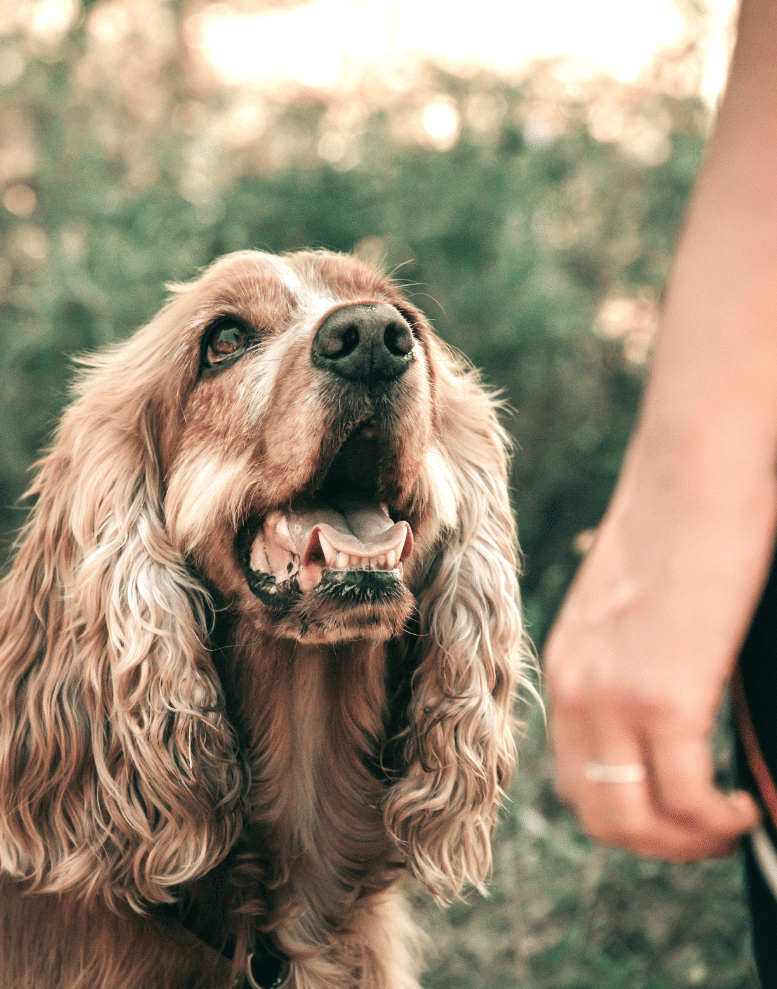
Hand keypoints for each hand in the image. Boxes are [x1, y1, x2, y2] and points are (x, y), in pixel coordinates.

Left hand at [544, 457, 772, 860]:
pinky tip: (746, 803)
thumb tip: (673, 726)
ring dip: (686, 842)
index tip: (676, 816)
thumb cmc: (678, 529)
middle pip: (596, 814)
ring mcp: (611, 692)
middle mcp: (574, 686)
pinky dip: (716, 819)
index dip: (628, 816)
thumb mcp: (635, 611)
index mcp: (567, 667)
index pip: (574, 777)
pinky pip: (683, 796)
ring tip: (729, 822)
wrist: (694, 470)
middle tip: (709, 833)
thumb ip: (637, 669)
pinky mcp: (662, 691)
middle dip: (657, 844)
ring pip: (633, 821)